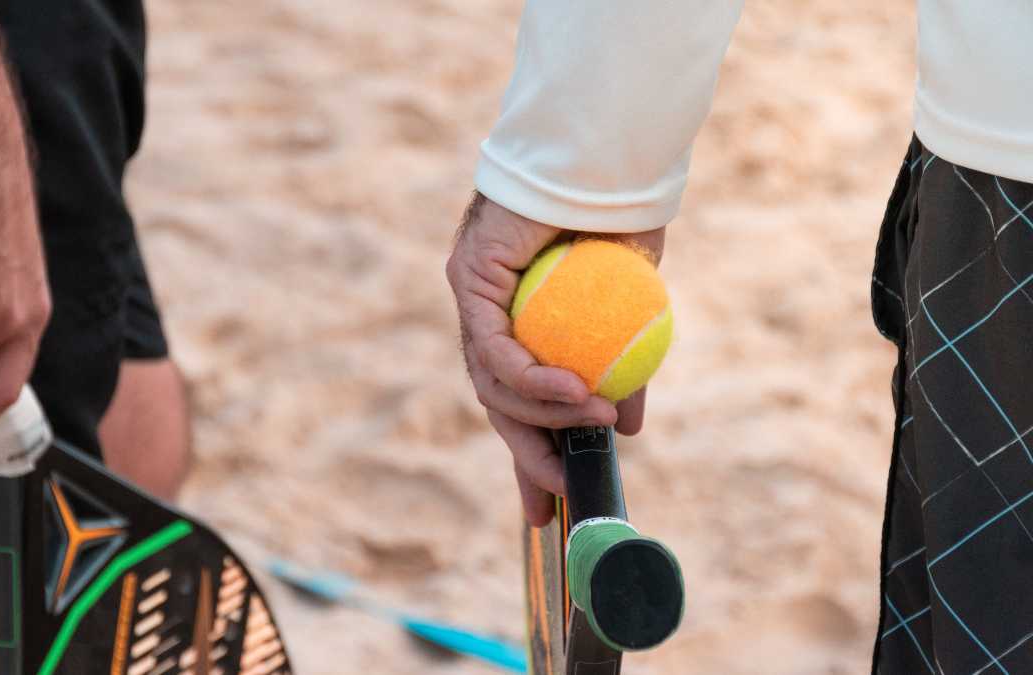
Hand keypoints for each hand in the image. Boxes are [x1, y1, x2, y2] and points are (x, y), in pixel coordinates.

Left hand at [445, 193, 664, 525]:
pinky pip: (495, 348)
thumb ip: (621, 367)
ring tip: (594, 416)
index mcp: (521, 324)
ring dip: (543, 411)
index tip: (554, 497)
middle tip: (557, 492)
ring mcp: (473, 297)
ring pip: (491, 382)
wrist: (603, 157)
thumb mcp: (631, 311)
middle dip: (524, 454)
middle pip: (495, 401)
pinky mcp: (468, 278)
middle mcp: (489, 315)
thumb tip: (626, 427)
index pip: (517, 399)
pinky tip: (573, 389)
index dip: (532, 450)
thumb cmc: (619, 220)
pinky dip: (533, 377)